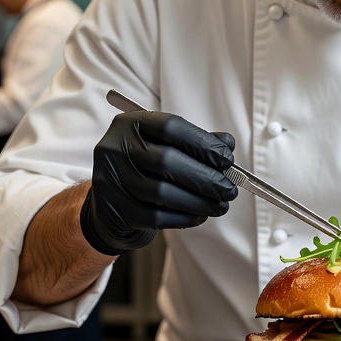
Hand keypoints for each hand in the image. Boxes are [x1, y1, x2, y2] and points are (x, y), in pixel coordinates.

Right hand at [80, 111, 238, 255]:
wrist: (111, 203)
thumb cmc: (146, 168)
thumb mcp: (166, 147)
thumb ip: (196, 143)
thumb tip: (227, 144)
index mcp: (130, 123)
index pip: (171, 127)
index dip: (204, 143)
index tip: (227, 159)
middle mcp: (115, 147)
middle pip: (166, 161)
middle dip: (206, 178)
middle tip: (229, 190)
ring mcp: (110, 179)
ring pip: (162, 192)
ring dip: (199, 201)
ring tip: (220, 206)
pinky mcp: (115, 209)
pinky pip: (155, 216)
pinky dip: (184, 217)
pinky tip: (200, 215)